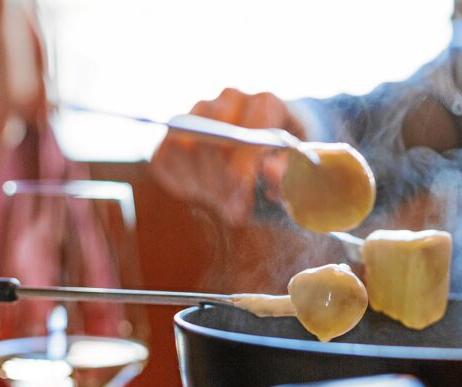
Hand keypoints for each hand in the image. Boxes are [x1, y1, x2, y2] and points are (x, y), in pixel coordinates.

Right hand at [151, 88, 305, 225]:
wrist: (273, 136)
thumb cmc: (287, 154)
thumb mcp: (297, 164)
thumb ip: (285, 171)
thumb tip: (269, 174)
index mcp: (266, 103)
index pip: (245, 135)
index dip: (241, 173)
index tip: (241, 206)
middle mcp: (231, 98)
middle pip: (212, 141)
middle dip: (221, 186)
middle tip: (234, 214)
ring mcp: (202, 110)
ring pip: (185, 147)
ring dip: (201, 185)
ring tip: (222, 205)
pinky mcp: (179, 126)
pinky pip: (164, 156)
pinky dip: (178, 181)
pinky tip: (199, 194)